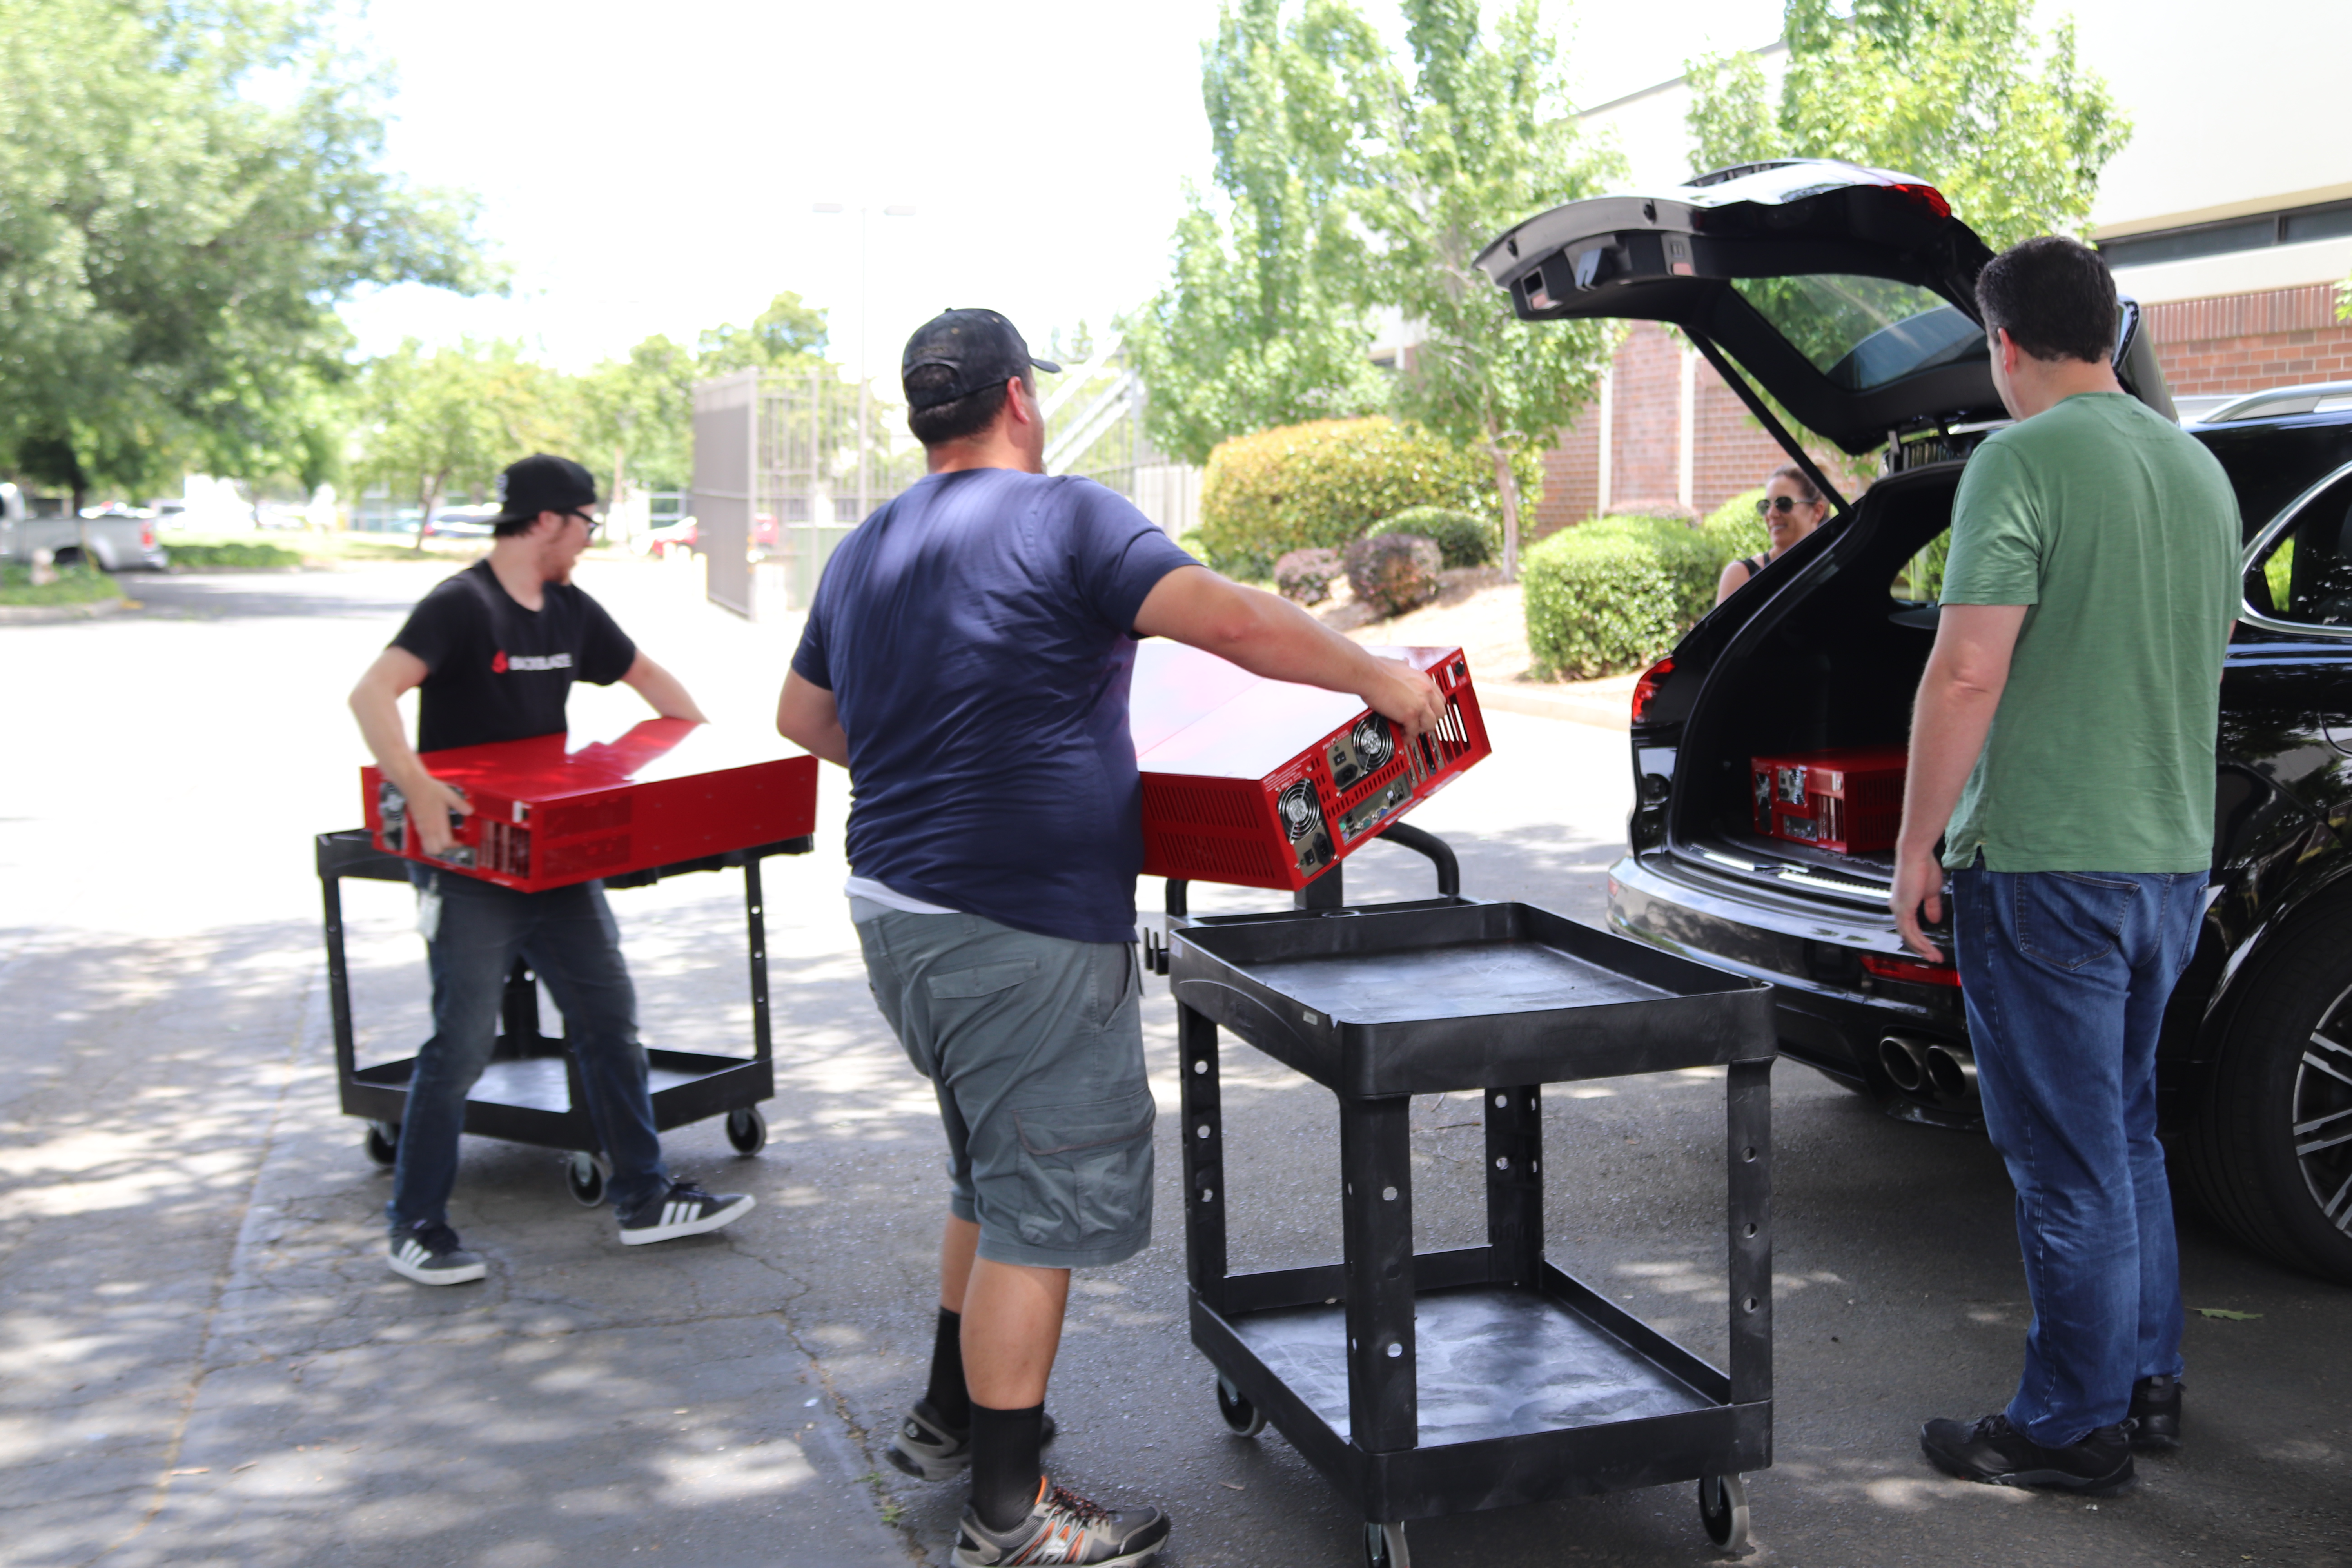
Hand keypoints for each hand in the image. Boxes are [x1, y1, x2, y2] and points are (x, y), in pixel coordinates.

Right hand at [401, 772, 471, 856]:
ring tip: (444, 839)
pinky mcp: (416, 826)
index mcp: (437, 822)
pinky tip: (436, 833)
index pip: (445, 843)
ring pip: (427, 847)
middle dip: (445, 849)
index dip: (454, 845)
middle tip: (452, 841)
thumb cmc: (431, 789)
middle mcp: (428, 828)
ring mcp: (421, 828)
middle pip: (435, 850)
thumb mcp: (449, 794)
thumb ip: (459, 804)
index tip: (460, 841)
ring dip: (436, 846)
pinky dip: (430, 841)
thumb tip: (471, 811)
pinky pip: (422, 840)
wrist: (413, 784)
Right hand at [1359, 657, 1444, 744]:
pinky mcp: (1410, 715)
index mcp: (1424, 680)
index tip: (1427, 712)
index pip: (1439, 698)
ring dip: (1421, 729)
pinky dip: (1408, 736)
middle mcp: (1426, 692)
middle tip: (1420, 722)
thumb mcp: (1399, 664)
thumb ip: (1405, 665)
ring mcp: (1420, 704)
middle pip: (1440, 712)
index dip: (1433, 708)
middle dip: (1430, 719)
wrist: (1369, 675)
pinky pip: (1414, 732)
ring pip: (1431, 724)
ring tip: (1411, 730)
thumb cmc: (1378, 669)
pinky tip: (1403, 736)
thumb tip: (1404, 662)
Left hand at [1889, 843, 1945, 961]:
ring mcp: (1899, 909)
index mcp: (1902, 903)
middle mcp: (1897, 908)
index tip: (1933, 948)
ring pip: (1909, 937)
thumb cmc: (1923, 867)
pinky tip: (1928, 949)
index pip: (1909, 927)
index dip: (1921, 939)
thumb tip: (1934, 920)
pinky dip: (1919, 942)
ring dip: (1922, 949)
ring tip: (1935, 957)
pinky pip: (1910, 932)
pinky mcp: (1903, 909)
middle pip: (1908, 935)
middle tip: (1934, 958)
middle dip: (1922, 949)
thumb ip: (1931, 907)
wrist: (1917, 855)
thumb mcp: (1931, 892)